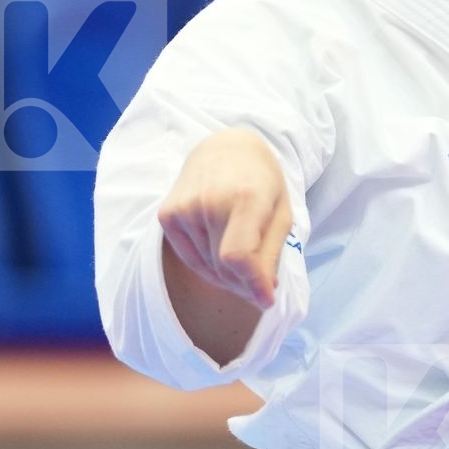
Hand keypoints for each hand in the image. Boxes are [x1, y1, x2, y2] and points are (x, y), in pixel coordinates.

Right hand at [158, 127, 292, 309]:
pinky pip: (189, 258)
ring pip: (207, 267)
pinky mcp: (167, 214)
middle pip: (223, 267)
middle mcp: (209, 202)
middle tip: (258, 284)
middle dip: (244, 284)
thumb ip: (272, 254)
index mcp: (246, 198)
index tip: (266, 299)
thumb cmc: (261, 182)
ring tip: (242, 261)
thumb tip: (264, 295)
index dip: (252, 284)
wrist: (223, 149)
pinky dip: (207, 266)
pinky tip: (220, 251)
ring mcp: (184, 208)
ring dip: (227, 276)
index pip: (239, 256)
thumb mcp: (281, 213)